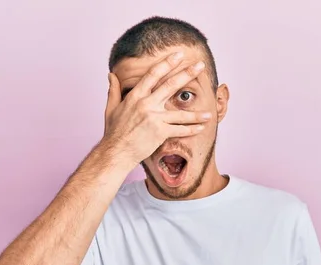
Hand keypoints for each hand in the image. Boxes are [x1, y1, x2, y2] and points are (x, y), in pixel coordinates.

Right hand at [102, 52, 211, 166]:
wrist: (116, 152)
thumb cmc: (114, 132)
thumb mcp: (111, 108)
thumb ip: (114, 90)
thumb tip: (111, 75)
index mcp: (135, 96)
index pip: (153, 74)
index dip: (167, 63)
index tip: (178, 55)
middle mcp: (146, 104)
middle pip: (170, 85)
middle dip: (187, 74)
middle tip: (200, 65)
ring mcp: (154, 118)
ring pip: (181, 113)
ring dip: (197, 114)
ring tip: (209, 112)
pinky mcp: (160, 132)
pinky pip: (180, 130)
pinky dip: (191, 129)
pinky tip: (202, 127)